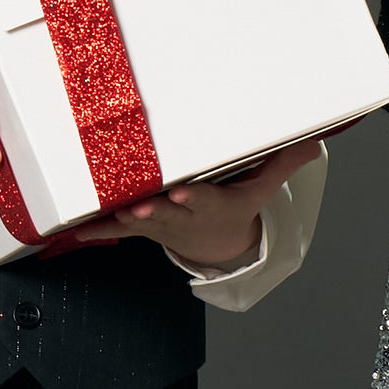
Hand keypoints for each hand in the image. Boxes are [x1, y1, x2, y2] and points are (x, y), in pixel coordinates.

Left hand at [75, 135, 325, 264]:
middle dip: (151, 210)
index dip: (191, 198)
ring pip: (136, 222)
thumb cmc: (235, 208)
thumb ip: (282, 164)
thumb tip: (315, 143)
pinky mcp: (140, 226)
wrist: (217, 245)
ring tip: (101, 214)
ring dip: (119, 219)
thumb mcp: (261, 189)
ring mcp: (158, 224)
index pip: (202, 200)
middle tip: (136, 206)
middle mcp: (181, 216)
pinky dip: (95, 229)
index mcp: (211, 205)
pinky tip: (74, 228)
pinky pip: (114, 229)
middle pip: (164, 213)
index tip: (180, 192)